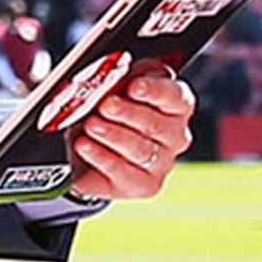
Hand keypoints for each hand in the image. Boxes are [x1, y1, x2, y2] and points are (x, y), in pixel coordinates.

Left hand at [68, 65, 194, 200]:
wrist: (92, 147)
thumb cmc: (111, 111)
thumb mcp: (116, 86)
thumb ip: (120, 78)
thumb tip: (109, 75)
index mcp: (176, 105)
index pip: (175, 96)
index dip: (156, 90)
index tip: (134, 86)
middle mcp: (175, 136)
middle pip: (156, 124)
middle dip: (128, 113)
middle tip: (105, 105)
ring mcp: (161, 163)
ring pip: (141, 150)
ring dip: (113, 135)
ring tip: (91, 125)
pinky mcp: (143, 185)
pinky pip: (123, 172)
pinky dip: (101, 157)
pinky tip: (85, 145)